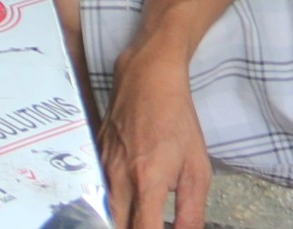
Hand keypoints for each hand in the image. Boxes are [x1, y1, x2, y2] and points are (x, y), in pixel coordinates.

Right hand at [99, 43, 212, 228]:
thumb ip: (192, 212)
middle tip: (150, 223)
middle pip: (117, 227)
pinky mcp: (95, 158)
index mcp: (147, 182)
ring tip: (141, 216)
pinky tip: (125, 202)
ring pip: (105, 211)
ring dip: (121, 220)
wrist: (147, 78)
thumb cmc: (177, 120)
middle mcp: (119, 178)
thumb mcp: (197, 168)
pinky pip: (99, 191)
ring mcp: (103, 167)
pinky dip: (110, 204)